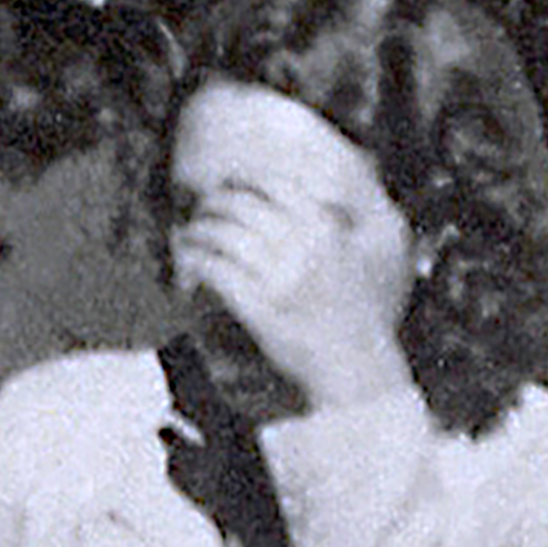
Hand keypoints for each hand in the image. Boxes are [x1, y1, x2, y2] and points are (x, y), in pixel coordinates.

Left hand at [166, 136, 417, 415]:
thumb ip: (338, 225)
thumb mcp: (360, 258)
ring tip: (187, 236)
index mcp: (326, 229)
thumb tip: (318, 199)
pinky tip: (188, 263)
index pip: (274, 184)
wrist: (356, 366)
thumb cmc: (358, 315)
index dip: (241, 180)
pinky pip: (214, 270)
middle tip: (200, 210)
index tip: (225, 183)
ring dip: (197, 231)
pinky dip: (195, 262)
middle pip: (240, 206)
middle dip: (211, 203)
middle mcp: (303, 247)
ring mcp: (279, 278)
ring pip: (220, 235)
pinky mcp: (258, 306)